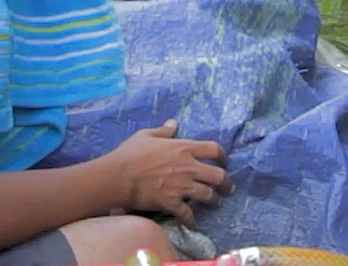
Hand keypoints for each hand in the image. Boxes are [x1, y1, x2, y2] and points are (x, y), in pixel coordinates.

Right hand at [106, 120, 231, 226]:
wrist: (118, 177)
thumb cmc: (130, 153)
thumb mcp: (146, 135)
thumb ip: (164, 130)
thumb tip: (174, 123)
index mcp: (184, 147)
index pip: (213, 149)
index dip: (222, 155)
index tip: (224, 161)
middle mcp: (188, 167)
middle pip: (218, 175)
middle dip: (227, 182)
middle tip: (229, 187)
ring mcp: (182, 187)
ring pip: (208, 195)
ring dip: (215, 200)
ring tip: (216, 202)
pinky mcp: (172, 203)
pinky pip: (188, 214)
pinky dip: (192, 220)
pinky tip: (193, 223)